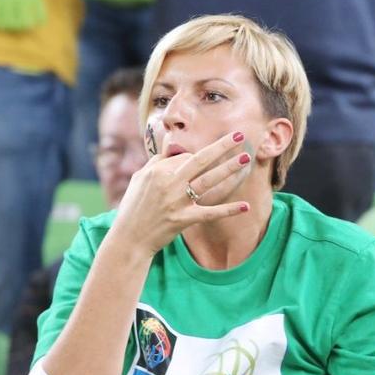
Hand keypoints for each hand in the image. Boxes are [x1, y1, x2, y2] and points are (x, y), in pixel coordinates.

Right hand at [111, 131, 251, 256]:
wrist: (129, 238)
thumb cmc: (135, 206)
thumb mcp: (140, 178)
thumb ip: (157, 161)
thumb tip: (171, 147)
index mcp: (157, 170)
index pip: (186, 157)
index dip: (199, 157)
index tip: (208, 159)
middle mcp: (168, 182)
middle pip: (199, 160)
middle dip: (221, 146)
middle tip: (239, 136)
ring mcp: (176, 201)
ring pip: (208, 180)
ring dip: (228, 168)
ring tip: (246, 158)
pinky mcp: (183, 219)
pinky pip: (210, 212)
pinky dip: (228, 210)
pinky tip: (246, 206)